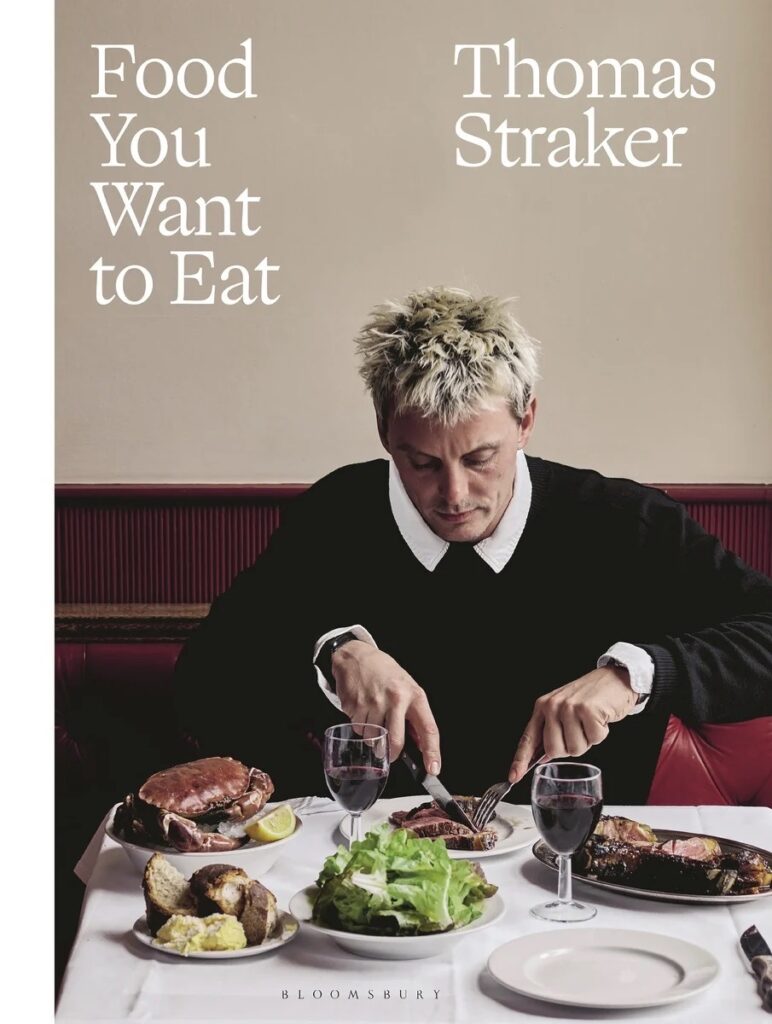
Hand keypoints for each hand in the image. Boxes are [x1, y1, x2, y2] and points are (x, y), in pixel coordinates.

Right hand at [331, 641, 440, 772]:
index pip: (428, 729)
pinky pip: (358, 730)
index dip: (432, 752)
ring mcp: (374, 703)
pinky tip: (362, 711)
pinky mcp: (355, 706)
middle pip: (396, 742)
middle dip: (392, 754)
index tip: (433, 769)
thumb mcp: (408, 688)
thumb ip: (414, 715)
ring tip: (374, 718)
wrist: (357, 656)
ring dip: (373, 737)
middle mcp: (395, 699)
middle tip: (389, 753)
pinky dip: (360, 727)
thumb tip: (421, 744)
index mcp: (414, 696)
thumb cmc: (385, 673)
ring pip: (373, 739)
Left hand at [508, 665, 637, 782]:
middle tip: (580, 730)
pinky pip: (594, 739)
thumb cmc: (589, 697)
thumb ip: (551, 731)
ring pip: (575, 748)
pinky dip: (601, 733)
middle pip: (554, 750)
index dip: (520, 760)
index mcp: (542, 707)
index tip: (513, 777)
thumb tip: (543, 757)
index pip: (528, 739)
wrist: (614, 678)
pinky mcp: (587, 710)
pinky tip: (601, 718)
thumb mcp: (563, 710)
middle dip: (570, 747)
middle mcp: (552, 706)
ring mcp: (569, 707)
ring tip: (590, 722)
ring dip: (588, 740)